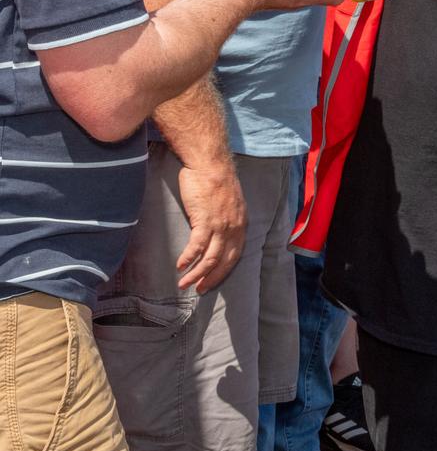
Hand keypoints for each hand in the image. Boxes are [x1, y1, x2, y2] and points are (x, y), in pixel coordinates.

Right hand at [176, 159, 246, 293]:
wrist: (209, 161)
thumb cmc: (215, 177)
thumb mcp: (229, 200)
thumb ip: (227, 216)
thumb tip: (217, 229)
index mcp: (241, 222)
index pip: (235, 254)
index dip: (223, 270)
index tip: (213, 279)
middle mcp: (234, 227)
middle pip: (224, 261)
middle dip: (211, 278)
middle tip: (199, 289)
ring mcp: (220, 225)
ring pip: (210, 258)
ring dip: (197, 273)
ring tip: (185, 283)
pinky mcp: (204, 220)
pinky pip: (197, 247)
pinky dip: (188, 259)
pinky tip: (180, 265)